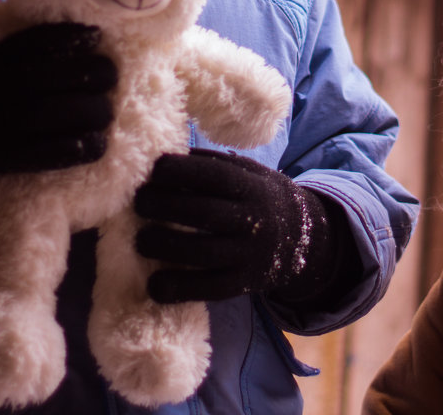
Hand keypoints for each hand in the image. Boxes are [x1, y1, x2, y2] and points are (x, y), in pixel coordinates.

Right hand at [0, 22, 116, 209]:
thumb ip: (21, 48)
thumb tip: (77, 31)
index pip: (31, 44)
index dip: (68, 38)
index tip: (94, 36)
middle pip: (50, 78)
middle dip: (91, 73)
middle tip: (110, 73)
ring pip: (56, 115)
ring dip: (93, 111)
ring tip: (105, 109)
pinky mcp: (6, 160)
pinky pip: (52, 154)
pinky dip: (82, 148)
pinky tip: (97, 141)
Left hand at [134, 149, 355, 303]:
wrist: (304, 238)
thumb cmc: (259, 197)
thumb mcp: (248, 172)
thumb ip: (212, 164)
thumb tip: (162, 153)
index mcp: (251, 186)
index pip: (212, 175)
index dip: (178, 171)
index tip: (151, 170)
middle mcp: (253, 220)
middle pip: (203, 212)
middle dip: (163, 206)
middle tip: (137, 203)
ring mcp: (249, 254)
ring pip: (202, 252)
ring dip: (164, 246)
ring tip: (140, 240)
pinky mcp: (242, 283)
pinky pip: (208, 289)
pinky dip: (178, 288)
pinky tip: (153, 285)